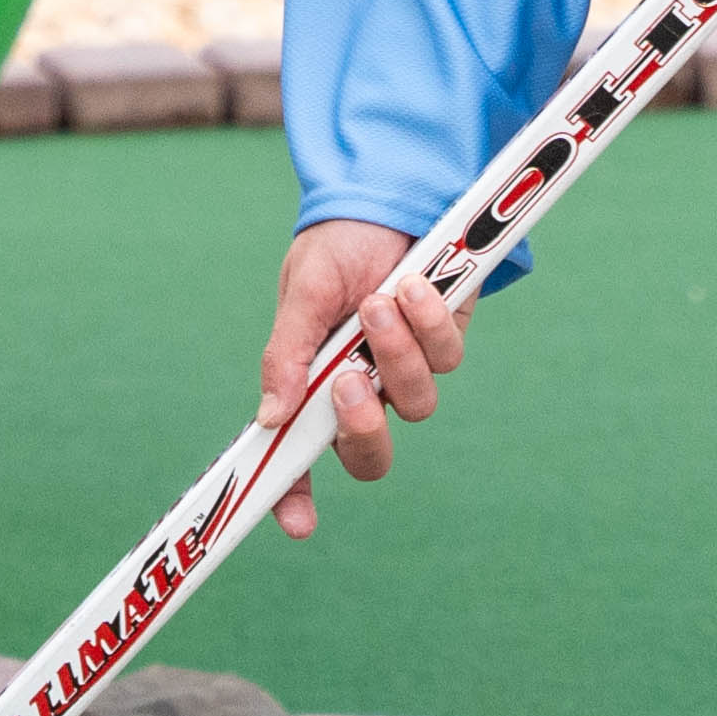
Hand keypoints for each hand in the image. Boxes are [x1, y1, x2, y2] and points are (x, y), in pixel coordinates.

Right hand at [258, 217, 464, 538]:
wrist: (390, 193)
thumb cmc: (335, 247)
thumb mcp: (303, 292)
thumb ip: (287, 353)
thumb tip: (269, 418)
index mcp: (312, 386)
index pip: (297, 458)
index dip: (293, 497)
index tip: (297, 522)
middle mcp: (360, 389)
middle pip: (368, 455)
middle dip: (362, 428)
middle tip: (348, 382)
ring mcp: (406, 370)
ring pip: (414, 404)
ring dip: (396, 353)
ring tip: (379, 300)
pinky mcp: (446, 342)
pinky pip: (447, 359)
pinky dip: (428, 321)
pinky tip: (414, 284)